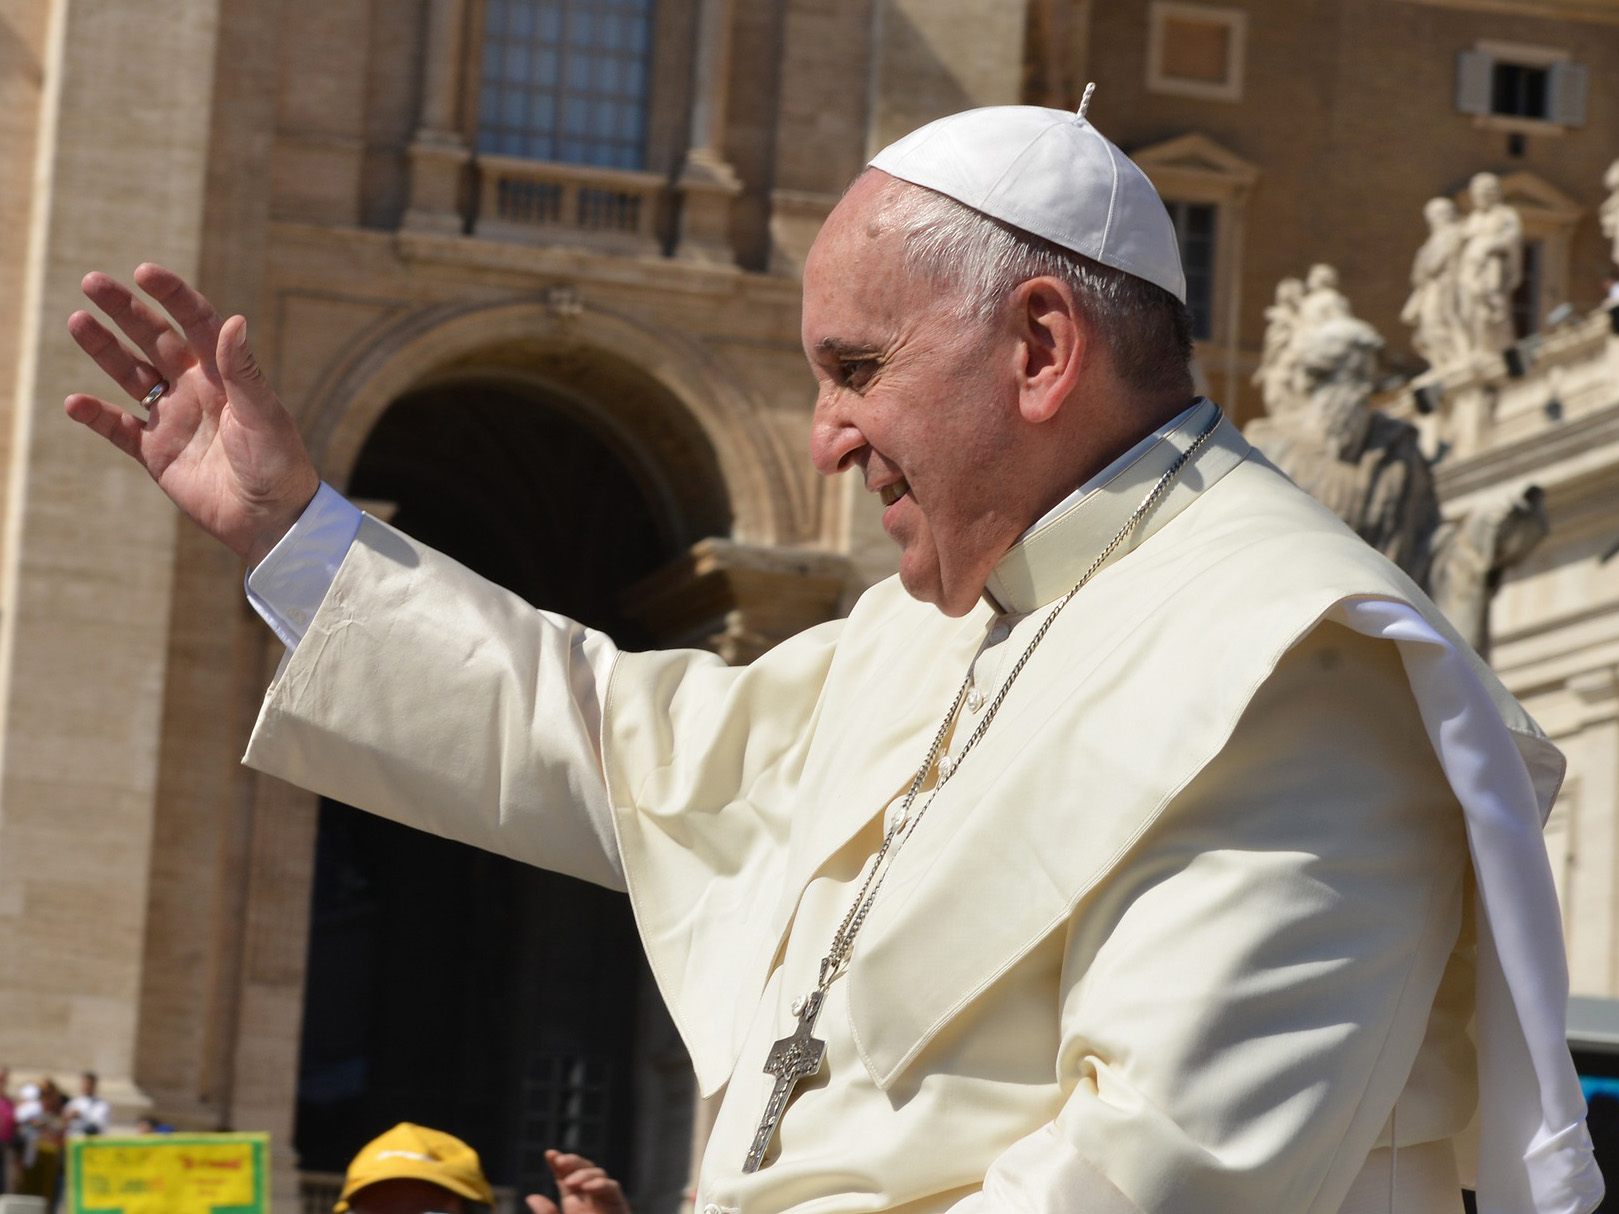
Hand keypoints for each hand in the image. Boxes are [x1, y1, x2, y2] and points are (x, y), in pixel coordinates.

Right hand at [64, 263, 319, 566]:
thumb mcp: (264, 415)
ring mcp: (173, 419)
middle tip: (94, 282)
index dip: (173, 296)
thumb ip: (243, 371)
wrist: (272, 520)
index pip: (196, 323)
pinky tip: (75, 402)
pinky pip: (118, 429)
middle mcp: (196, 389)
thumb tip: (233, 320)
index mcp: (226, 375)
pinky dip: (97, 416)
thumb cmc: (280, 465)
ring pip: (131, 375)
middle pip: (154, 339)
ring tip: (78, 321)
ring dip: (104, 350)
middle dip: (125, 311)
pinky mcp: (156, 453)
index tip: (145, 272)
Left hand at [525, 1149, 629, 1213]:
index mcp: (573, 1203)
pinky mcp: (618, 1206)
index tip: (549, 1154)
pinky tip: (587, 1187)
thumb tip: (531, 1197)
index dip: (558, 1164)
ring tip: (571, 1181)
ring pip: (598, 1173)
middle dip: (572, 1162)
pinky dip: (600, 1184)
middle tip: (560, 1161)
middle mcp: (589, 1198)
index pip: (565, 1176)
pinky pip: (612, 1188)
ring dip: (584, 1172)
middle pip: (582, 1170)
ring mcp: (604, 1201)